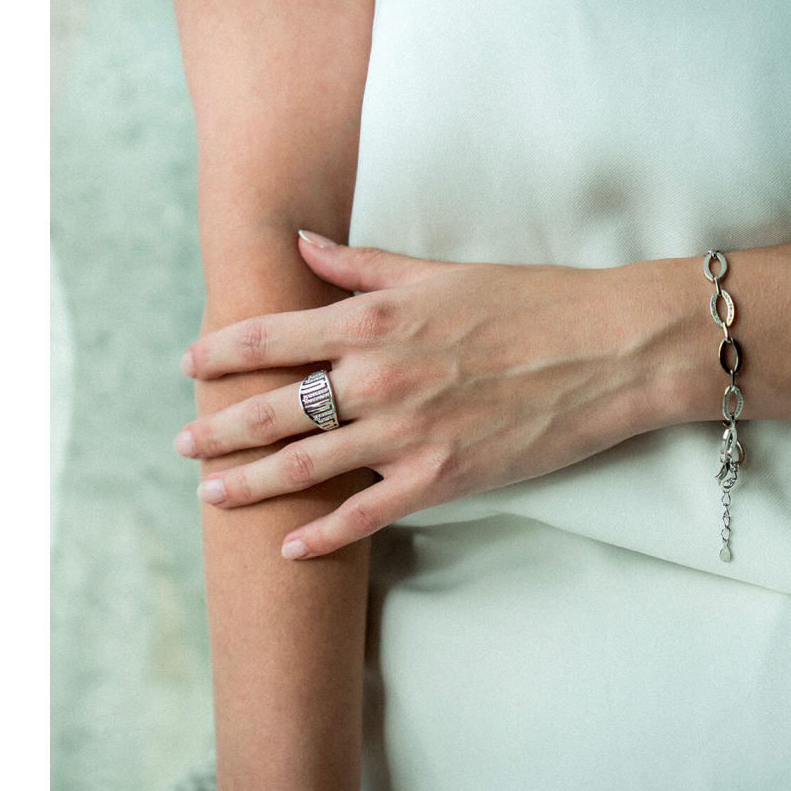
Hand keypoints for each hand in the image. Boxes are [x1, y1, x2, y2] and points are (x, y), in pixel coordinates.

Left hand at [176, 231, 696, 557]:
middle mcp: (380, 378)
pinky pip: (365, 515)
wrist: (608, 350)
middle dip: (218, 428)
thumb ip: (363, 265)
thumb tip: (301, 244)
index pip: (272, 336)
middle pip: (273, 409)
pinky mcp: (441, 479)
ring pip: (304, 466)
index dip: (221, 351)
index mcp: (377, 320)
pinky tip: (288, 547)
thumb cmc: (532, 301)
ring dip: (248, 483)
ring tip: (210, 495)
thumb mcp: (442, 272)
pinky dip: (322, 535)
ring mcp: (407, 433)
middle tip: (182, 444)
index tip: (190, 365)